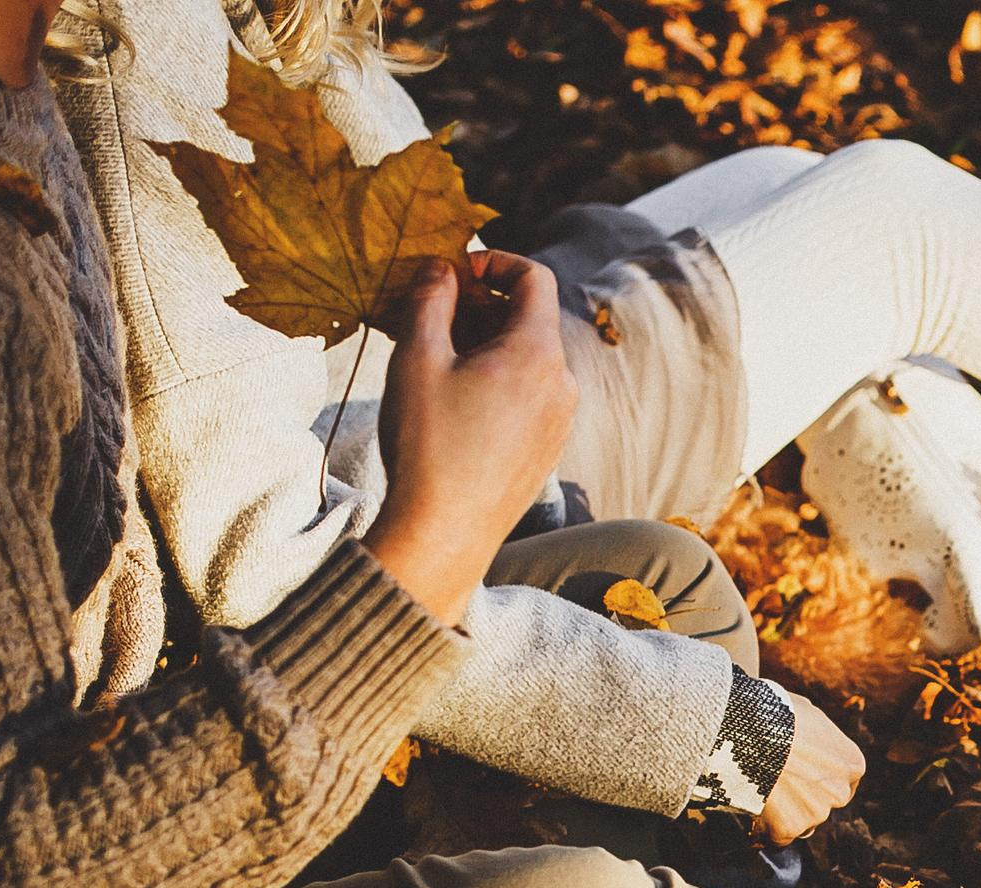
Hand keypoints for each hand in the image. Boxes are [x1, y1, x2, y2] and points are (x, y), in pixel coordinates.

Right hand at [361, 252, 576, 624]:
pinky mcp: (547, 448)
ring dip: (483, 343)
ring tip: (431, 354)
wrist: (444, 533)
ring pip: (527, 358)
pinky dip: (495, 378)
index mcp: (539, 353)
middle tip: (428, 311)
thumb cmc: (428, 443)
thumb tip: (441, 269)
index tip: (454, 272)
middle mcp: (563, 383)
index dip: (495, 261)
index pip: (536, 278)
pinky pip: (527, 394)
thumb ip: (430, 300)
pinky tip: (450, 395)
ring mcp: (559, 419)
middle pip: (530, 318)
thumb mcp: (418, 358)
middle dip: (480, 304)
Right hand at [758, 691, 864, 844]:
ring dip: (783, 813)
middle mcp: (840, 793)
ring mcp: (816, 813)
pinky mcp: (789, 829)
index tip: (797, 775)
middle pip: (821, 805)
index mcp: (851, 764)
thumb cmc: (776, 714)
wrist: (750, 731)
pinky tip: (752, 807)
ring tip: (758, 790)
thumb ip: (816, 734)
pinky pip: (776, 836)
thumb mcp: (807, 713)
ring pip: (799, 822)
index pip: (840, 782)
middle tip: (774, 783)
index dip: (816, 780)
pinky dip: (764, 828)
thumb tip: (807, 734)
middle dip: (802, 799)